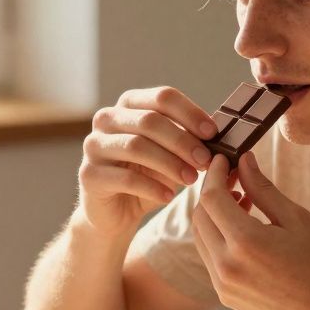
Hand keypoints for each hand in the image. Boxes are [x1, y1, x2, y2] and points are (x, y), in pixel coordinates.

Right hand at [77, 86, 216, 235]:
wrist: (116, 212)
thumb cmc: (148, 175)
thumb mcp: (172, 153)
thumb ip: (189, 139)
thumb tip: (221, 133)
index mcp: (129, 105)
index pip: (162, 97)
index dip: (190, 113)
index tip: (213, 133)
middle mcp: (107, 119)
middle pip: (150, 121)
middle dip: (183, 141)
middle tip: (205, 161)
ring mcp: (94, 146)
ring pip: (136, 146)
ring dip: (170, 163)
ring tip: (191, 180)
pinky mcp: (89, 175)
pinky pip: (125, 177)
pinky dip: (152, 187)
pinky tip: (168, 197)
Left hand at [192, 153, 309, 309]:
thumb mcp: (296, 219)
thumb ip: (263, 189)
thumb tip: (244, 161)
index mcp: (246, 242)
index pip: (212, 197)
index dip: (215, 174)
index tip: (223, 160)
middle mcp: (226, 265)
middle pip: (200, 216)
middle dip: (212, 192)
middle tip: (233, 177)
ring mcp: (223, 285)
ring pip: (201, 237)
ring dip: (212, 215)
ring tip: (241, 202)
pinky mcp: (226, 297)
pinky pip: (209, 258)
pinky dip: (217, 237)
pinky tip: (242, 230)